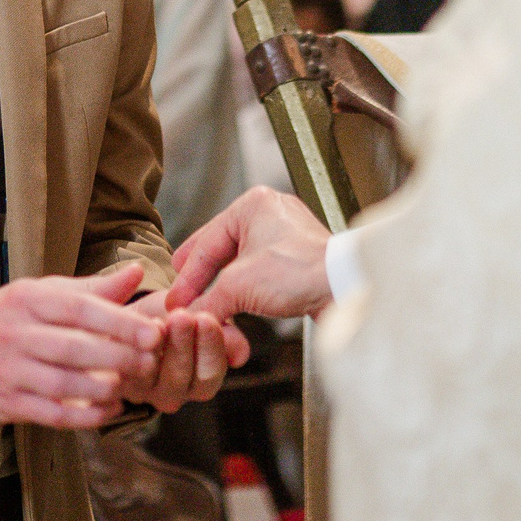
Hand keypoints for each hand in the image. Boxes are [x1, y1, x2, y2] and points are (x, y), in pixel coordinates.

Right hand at [0, 265, 161, 430]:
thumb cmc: (17, 319)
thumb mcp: (46, 294)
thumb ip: (93, 289)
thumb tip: (137, 272)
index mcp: (27, 300)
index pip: (77, 308)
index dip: (118, 321)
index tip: (152, 332)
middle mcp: (14, 334)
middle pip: (72, 348)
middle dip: (117, 357)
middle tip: (149, 362)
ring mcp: (8, 371)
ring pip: (62, 384)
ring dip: (101, 388)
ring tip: (129, 386)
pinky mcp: (8, 403)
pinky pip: (51, 414)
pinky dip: (84, 416)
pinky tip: (109, 410)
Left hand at [119, 293, 245, 413]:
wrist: (130, 314)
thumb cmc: (170, 314)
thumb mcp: (201, 316)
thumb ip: (225, 336)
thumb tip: (242, 357)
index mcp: (200, 382)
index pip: (209, 375)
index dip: (210, 348)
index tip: (207, 318)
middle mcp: (172, 393)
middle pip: (181, 379)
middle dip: (183, 345)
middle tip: (182, 316)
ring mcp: (142, 390)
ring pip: (151, 376)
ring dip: (153, 347)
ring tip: (157, 319)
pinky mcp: (117, 383)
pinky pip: (123, 371)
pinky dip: (129, 350)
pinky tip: (133, 327)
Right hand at [166, 187, 334, 320]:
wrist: (344, 288)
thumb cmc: (300, 272)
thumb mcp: (239, 286)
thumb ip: (207, 300)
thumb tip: (190, 315)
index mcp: (252, 204)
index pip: (207, 242)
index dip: (187, 276)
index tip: (176, 298)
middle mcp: (271, 212)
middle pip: (223, 248)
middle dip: (201, 273)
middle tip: (182, 287)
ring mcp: (287, 233)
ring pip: (242, 260)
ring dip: (224, 283)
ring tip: (206, 298)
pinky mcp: (300, 256)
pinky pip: (262, 270)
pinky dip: (246, 286)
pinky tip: (237, 300)